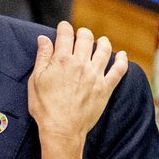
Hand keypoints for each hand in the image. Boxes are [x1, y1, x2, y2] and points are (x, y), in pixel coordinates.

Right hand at [28, 21, 127, 143]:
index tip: (64, 27)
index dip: (64, 28)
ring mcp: (95, 76)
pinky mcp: (105, 88)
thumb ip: (42, 57)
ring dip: (103, 42)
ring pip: (104, 50)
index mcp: (62, 60)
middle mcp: (80, 64)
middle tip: (81, 35)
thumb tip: (44, 38)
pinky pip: (119, 70)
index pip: (66, 35)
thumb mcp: (36, 80)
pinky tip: (122, 55)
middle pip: (86, 38)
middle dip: (83, 33)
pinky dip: (122, 61)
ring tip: (101, 41)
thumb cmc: (45, 108)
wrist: (62, 130)